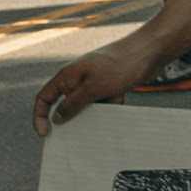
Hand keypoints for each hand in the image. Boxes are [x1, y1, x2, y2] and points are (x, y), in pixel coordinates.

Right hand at [34, 32, 174, 133]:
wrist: (150, 52)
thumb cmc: (120, 64)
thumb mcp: (94, 87)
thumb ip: (73, 104)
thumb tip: (56, 118)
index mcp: (67, 76)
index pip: (44, 98)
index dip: (40, 116)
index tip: (45, 134)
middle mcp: (77, 80)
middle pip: (65, 105)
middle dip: (70, 121)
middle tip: (74, 139)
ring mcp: (94, 83)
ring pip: (86, 107)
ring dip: (93, 117)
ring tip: (99, 128)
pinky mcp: (108, 87)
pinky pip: (103, 105)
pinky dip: (109, 109)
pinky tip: (117, 111)